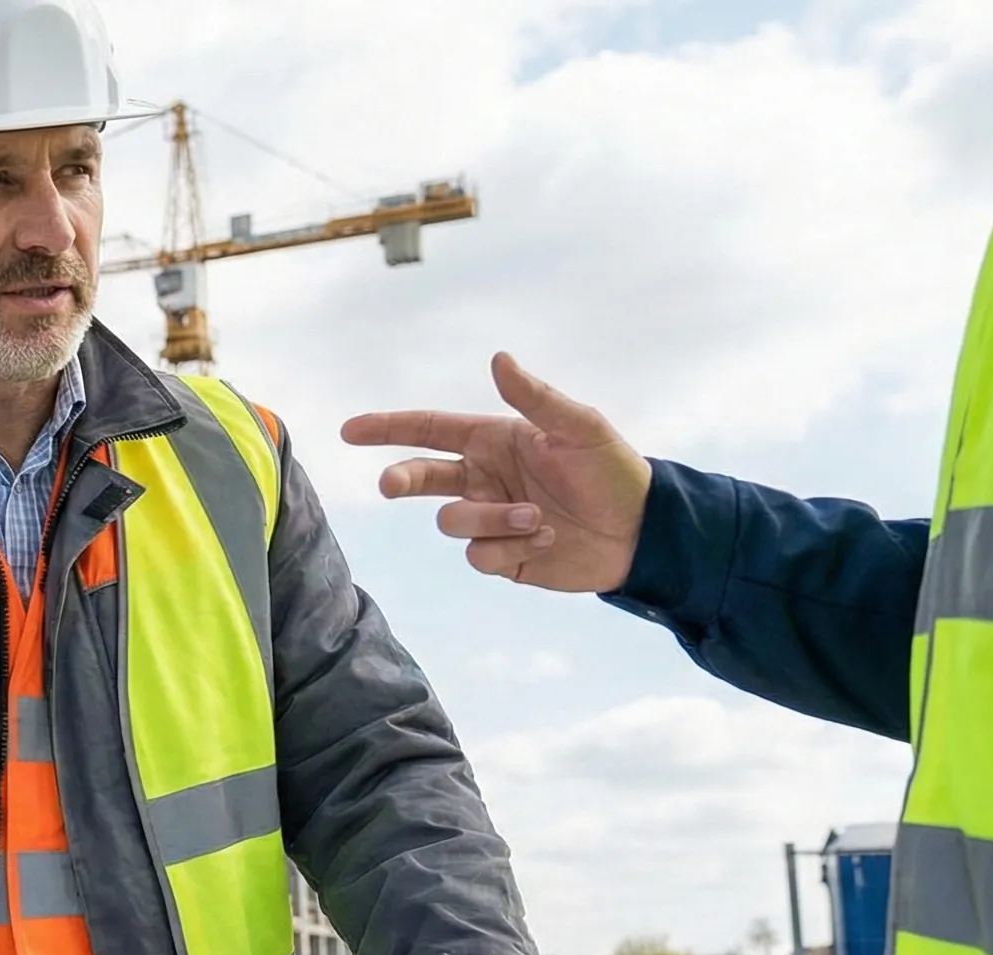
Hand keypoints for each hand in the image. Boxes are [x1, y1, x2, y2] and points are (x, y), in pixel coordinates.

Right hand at [340, 353, 652, 591]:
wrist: (642, 532)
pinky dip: (510, 548)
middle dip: (403, 480)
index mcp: (494, 441)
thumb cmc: (614, 471)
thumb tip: (498, 359)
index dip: (388, 429)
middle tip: (390, 485)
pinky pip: (479, 556)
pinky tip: (546, 540)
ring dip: (491, 520)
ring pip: (453, 522)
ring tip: (536, 519)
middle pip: (421, 478)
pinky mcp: (502, 556)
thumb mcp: (580, 427)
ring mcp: (490, 519)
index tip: (350, 431)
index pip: (430, 431)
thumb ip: (535, 397)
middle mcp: (484, 479)